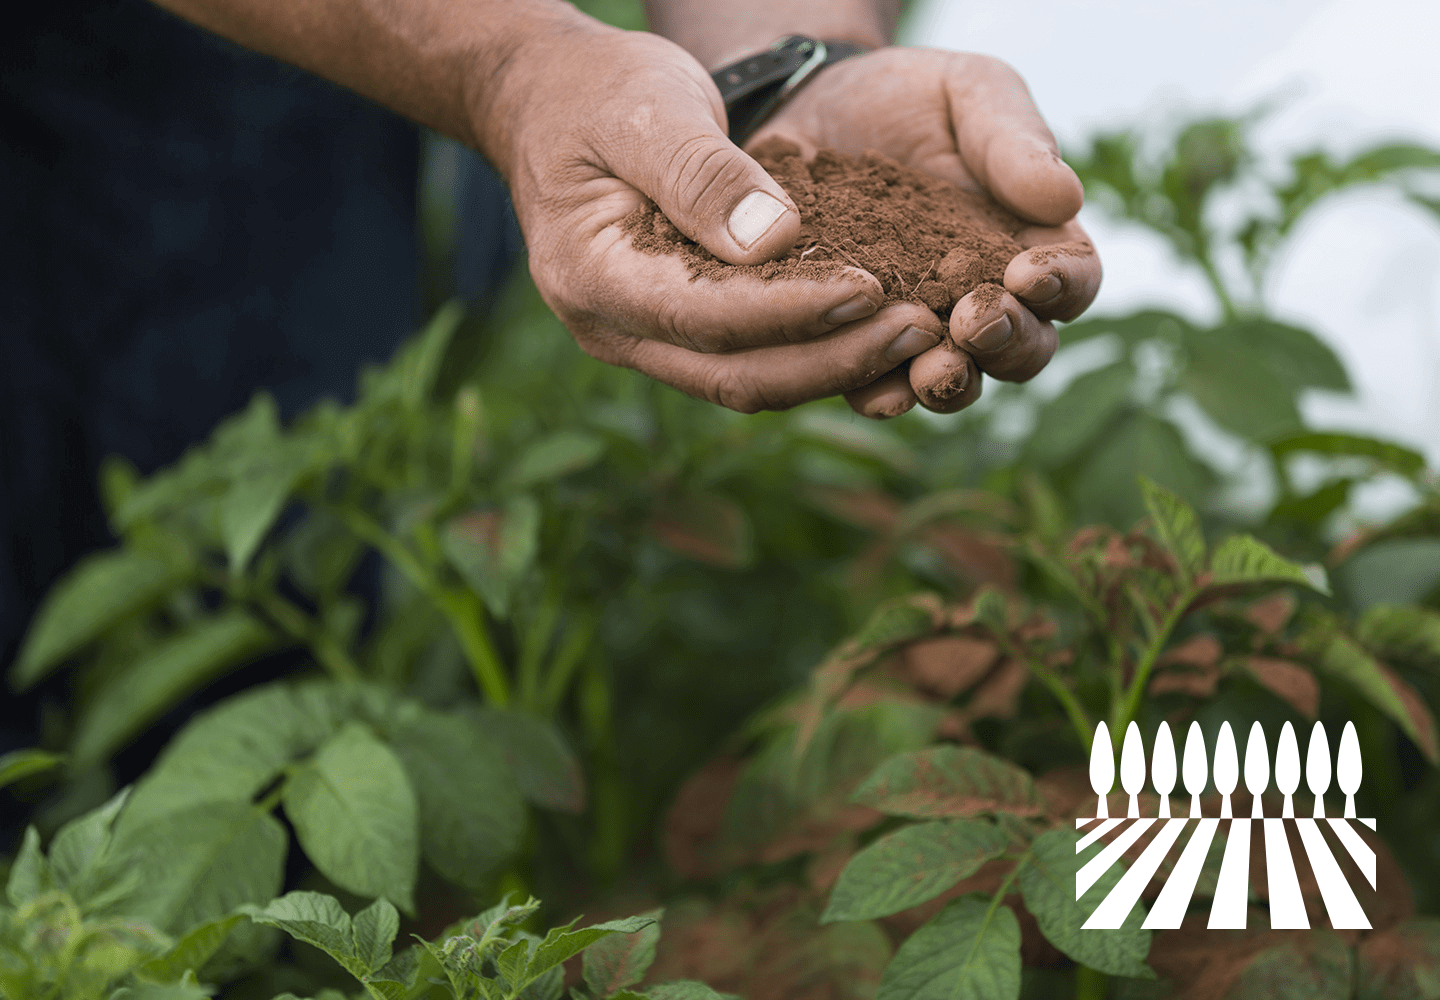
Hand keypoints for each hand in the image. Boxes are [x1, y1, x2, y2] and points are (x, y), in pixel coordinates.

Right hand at [485, 16, 947, 412]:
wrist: (550, 104)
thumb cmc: (596, 94)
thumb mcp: (649, 107)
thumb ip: (703, 174)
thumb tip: (775, 240)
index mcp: (592, 274)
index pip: (707, 315)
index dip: (795, 310)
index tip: (874, 287)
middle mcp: (611, 328)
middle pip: (735, 376)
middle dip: (833, 360)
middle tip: (922, 328)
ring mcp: (640, 341)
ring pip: (748, 383)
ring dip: (834, 367)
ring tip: (917, 333)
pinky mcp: (674, 334)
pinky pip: (749, 362)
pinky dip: (813, 352)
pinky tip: (875, 328)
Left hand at [751, 46, 1102, 417]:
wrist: (810, 107)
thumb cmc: (908, 99)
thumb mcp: (969, 93)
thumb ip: (1014, 140)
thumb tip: (1065, 197)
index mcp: (1032, 242)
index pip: (1074, 281)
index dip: (1062, 285)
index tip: (1028, 272)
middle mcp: (985, 299)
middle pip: (1024, 349)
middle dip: (1007, 343)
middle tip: (975, 320)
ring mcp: (923, 330)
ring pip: (956, 382)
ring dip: (950, 384)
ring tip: (930, 370)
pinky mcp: (857, 343)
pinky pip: (875, 386)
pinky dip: (878, 393)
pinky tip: (871, 386)